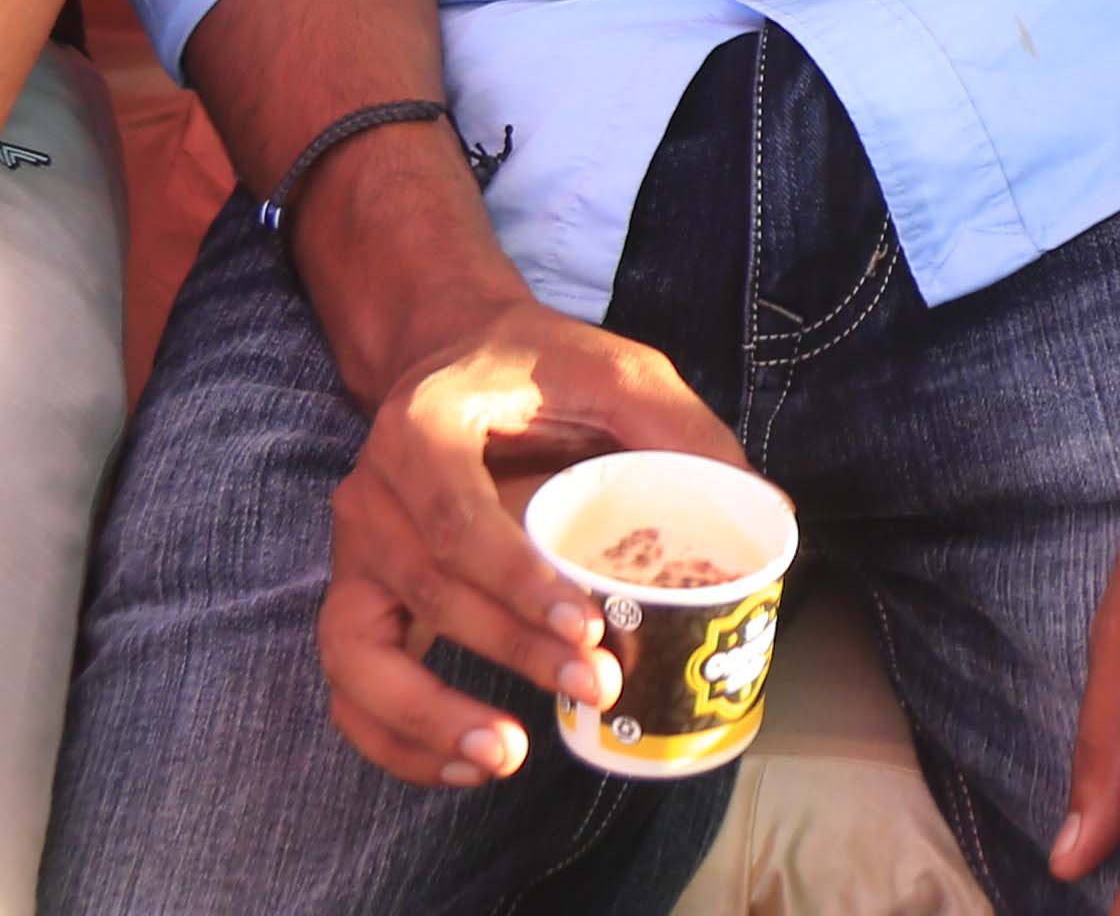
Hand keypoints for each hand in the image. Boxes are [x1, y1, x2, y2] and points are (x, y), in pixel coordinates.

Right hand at [321, 290, 746, 787]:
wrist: (455, 353)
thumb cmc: (539, 367)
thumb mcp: (615, 371)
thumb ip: (681, 430)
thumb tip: (770, 513)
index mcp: (424, 426)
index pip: (456, 517)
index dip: (516, 581)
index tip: (588, 624)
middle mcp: (372, 491)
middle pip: (427, 587)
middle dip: (511, 651)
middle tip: (595, 686)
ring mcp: (356, 552)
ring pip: (358, 652)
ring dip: (425, 715)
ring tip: (505, 753)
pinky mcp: (360, 598)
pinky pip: (349, 685)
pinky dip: (391, 738)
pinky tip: (466, 766)